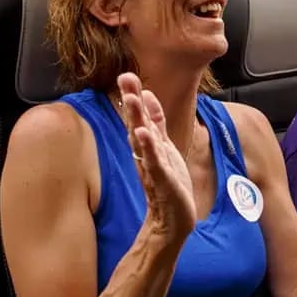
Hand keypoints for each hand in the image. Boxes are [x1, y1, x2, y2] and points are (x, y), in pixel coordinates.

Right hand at [117, 73, 195, 242]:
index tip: (127, 75)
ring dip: (136, 119)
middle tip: (124, 78)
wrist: (172, 221)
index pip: (139, 116)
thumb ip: (156, 122)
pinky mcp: (161, 180)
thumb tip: (147, 95)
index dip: (134, 96)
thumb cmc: (168, 183)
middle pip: (136, 123)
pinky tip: (143, 133)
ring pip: (142, 139)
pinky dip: (148, 147)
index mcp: (147, 144)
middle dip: (131, 100)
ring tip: (131, 99)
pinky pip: (153, 161)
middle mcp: (145, 154)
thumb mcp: (164, 146)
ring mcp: (152, 166)